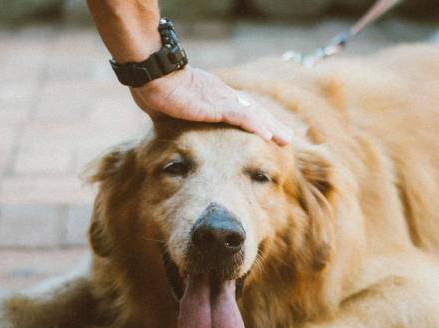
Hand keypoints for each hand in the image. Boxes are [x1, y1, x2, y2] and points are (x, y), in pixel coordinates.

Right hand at [130, 66, 292, 145]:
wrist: (152, 75)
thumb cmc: (154, 89)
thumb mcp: (169, 109)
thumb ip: (173, 118)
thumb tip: (165, 128)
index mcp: (213, 97)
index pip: (241, 109)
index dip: (257, 120)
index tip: (269, 131)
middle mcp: (222, 96)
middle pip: (253, 111)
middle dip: (271, 124)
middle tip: (287, 139)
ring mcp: (220, 100)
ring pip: (253, 114)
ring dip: (270, 127)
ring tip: (285, 140)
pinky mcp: (215, 106)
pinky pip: (240, 116)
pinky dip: (255, 125)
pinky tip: (267, 135)